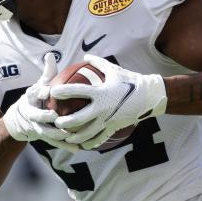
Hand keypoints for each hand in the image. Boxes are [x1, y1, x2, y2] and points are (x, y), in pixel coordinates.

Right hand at [3, 54, 75, 150]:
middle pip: (36, 116)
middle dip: (44, 116)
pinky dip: (65, 146)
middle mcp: (32, 113)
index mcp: (31, 99)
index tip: (46, 90)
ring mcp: (37, 127)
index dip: (39, 92)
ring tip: (68, 135)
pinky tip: (78, 149)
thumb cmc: (38, 97)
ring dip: (56, 134)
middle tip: (55, 116)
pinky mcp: (44, 137)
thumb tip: (50, 55)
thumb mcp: (40, 84)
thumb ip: (47, 72)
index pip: (34, 94)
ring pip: (45, 132)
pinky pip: (54, 142)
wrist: (22, 119)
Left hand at [52, 55, 166, 150]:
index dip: (64, 91)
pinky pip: (100, 138)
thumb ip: (98, 62)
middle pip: (79, 118)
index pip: (78, 91)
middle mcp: (103, 107)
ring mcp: (108, 119)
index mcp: (101, 92)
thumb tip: (85, 55)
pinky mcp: (114, 127)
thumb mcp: (114, 69)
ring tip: (66, 137)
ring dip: (75, 136)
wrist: (149, 96)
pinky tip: (82, 145)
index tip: (52, 92)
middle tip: (56, 122)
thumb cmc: (130, 80)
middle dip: (65, 121)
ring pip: (88, 132)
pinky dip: (90, 142)